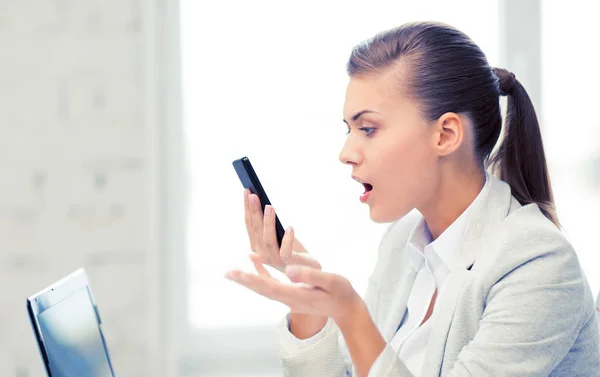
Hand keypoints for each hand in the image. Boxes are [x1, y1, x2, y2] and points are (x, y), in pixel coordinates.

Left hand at [225, 254, 362, 323]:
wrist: (345, 307)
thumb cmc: (340, 293)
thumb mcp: (330, 281)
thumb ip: (310, 276)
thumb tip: (288, 270)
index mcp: (296, 295)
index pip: (270, 287)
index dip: (254, 279)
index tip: (239, 273)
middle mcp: (288, 298)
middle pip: (262, 289)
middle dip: (244, 281)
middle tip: (227, 273)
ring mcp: (288, 297)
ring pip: (264, 286)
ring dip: (248, 278)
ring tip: (232, 271)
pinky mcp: (290, 293)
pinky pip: (271, 283)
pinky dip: (261, 272)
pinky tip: (255, 260)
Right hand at [244, 189, 319, 271]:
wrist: (308, 270)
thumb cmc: (292, 249)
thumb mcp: (279, 234)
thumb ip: (270, 223)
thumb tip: (265, 203)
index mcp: (257, 245)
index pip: (249, 224)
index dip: (247, 208)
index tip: (247, 191)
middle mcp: (262, 253)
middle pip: (256, 230)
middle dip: (254, 211)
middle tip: (253, 194)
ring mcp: (275, 260)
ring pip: (268, 240)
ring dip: (268, 223)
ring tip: (270, 207)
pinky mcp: (290, 263)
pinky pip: (286, 251)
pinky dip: (287, 240)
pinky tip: (290, 227)